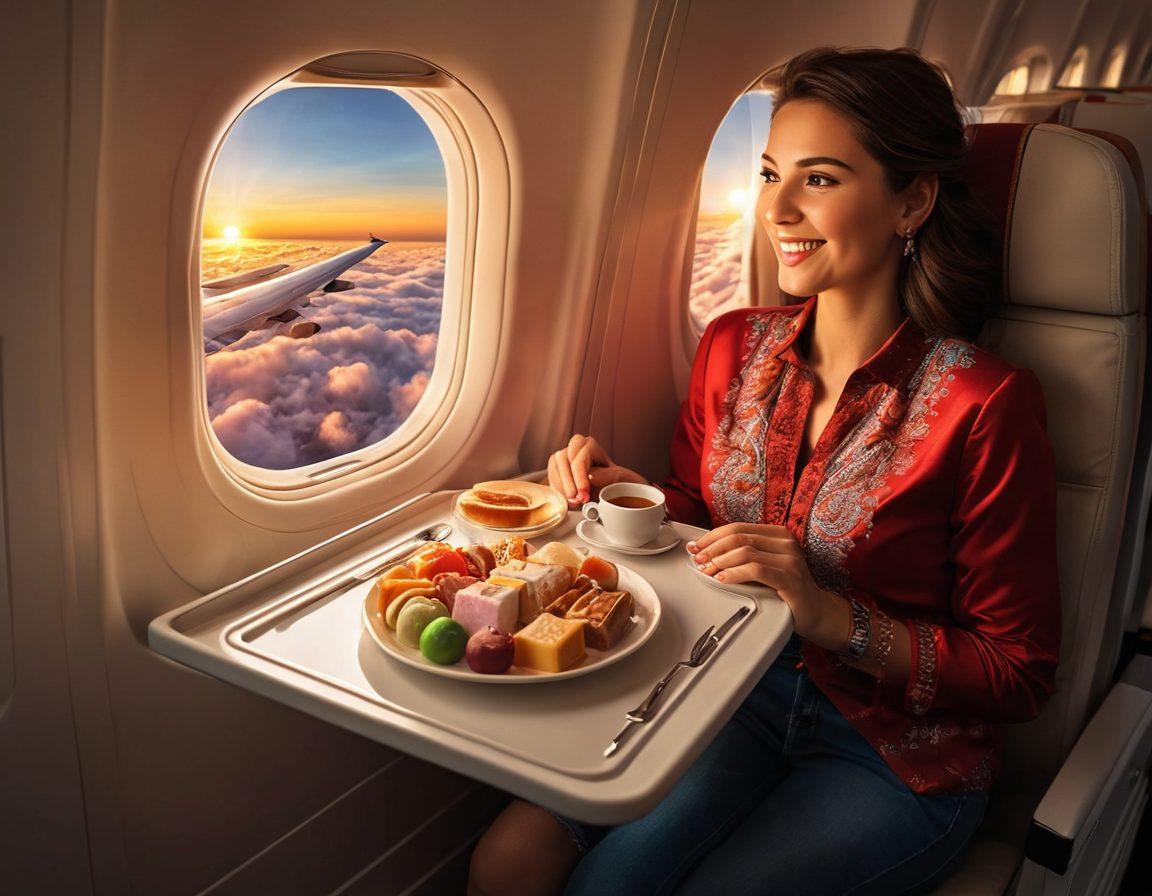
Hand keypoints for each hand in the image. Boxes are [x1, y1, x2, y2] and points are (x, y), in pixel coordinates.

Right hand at [547, 434, 647, 508]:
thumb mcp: (619, 479)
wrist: (610, 489)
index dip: (580, 476)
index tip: (584, 493)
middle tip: (575, 499)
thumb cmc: (615, 481)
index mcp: (589, 445)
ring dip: (561, 486)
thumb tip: (591, 478)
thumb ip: (607, 477)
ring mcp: (562, 457)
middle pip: (563, 458)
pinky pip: (550, 477)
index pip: (580, 457)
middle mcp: (574, 448)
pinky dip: (557, 490)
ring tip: (573, 502)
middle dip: (568, 481)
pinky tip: (567, 500)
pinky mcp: (555, 470)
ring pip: (554, 466)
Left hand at [688, 522, 844, 643]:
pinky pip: (756, 571)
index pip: (738, 528)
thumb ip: (743, 555)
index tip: (696, 546)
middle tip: (698, 559)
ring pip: (745, 552)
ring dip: (720, 561)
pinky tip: (722, 578)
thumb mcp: (764, 565)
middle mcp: (786, 543)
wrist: (815, 611)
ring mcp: (790, 560)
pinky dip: (734, 574)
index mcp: (778, 534)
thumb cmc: (785, 588)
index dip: (713, 536)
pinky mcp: (790, 578)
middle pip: (739, 538)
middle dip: (712, 548)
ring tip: (707, 571)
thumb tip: (707, 552)